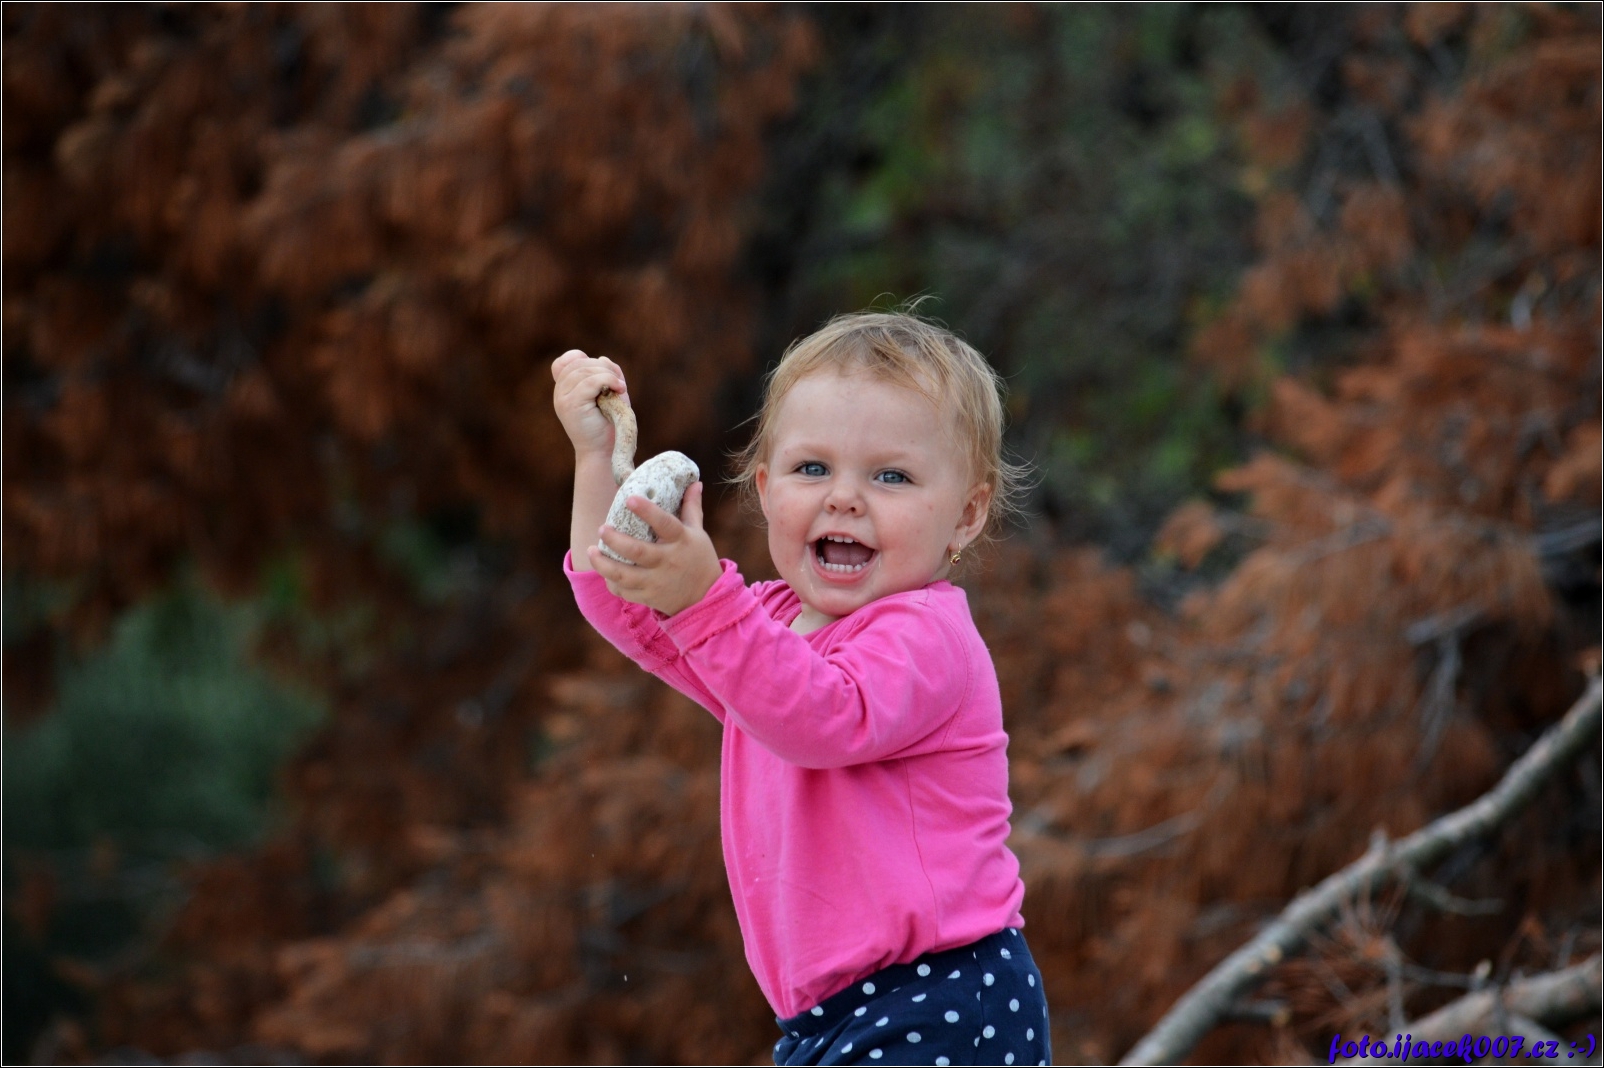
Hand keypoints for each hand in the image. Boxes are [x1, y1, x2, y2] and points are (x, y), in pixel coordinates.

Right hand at [551, 349, 625, 459]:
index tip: (604, 374)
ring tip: (620, 389)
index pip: (568, 360)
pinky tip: (620, 389)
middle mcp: (560, 392)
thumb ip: (606, 374)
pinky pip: (589, 382)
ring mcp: (562, 398)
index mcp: (565, 389)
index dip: (585, 359)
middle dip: (604, 368)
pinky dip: (608, 380)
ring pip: (584, 370)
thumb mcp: (610, 394)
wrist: (604, 452)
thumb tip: (603, 359)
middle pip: (579, 363)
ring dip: (608, 375)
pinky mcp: (570, 405)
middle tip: (619, 385)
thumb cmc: (609, 425)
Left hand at [588, 482, 721, 615]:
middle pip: (637, 551)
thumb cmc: (699, 558)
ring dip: (604, 565)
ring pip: (624, 575)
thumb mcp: (698, 532)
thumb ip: (691, 507)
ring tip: (591, 551)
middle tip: (602, 528)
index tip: (629, 499)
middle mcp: (668, 561)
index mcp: (681, 540)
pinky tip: (603, 572)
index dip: (647, 511)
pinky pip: (625, 591)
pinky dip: (611, 583)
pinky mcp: (649, 597)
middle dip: (615, 540)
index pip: (664, 523)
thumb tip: (695, 482)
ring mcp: (657, 582)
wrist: (706, 596)